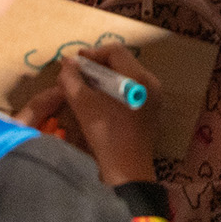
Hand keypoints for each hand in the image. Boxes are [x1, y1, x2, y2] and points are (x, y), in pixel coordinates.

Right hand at [17, 46, 161, 185]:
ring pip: (126, 75)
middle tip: (77, 74)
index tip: (74, 64)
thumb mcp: (83, 104)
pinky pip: (132, 89)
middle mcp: (151, 83)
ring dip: (105, 77)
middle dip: (97, 65)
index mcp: (138, 78)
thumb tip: (66, 63)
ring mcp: (153, 97)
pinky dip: (114, 88)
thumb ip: (72, 79)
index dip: (92, 54)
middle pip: (122, 61)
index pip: (114, 51)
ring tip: (85, 86)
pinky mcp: (151, 110)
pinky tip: (99, 99)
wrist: (126, 170)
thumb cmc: (105, 134)